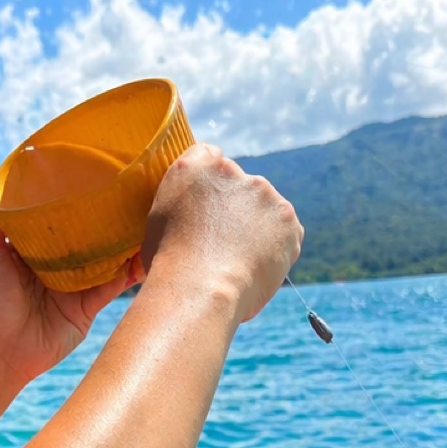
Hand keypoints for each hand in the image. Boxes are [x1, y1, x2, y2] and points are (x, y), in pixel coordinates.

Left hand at [0, 170, 139, 385]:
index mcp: (29, 243)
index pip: (55, 210)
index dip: (73, 191)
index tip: (95, 165)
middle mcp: (53, 261)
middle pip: (86, 231)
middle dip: (107, 212)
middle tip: (133, 183)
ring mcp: (74, 284)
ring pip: (106, 255)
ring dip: (127, 237)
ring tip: (151, 210)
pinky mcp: (88, 306)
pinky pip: (114, 284)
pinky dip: (133, 269)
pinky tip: (151, 249)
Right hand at [141, 145, 302, 321]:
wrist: (200, 289)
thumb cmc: (169, 264)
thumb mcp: (160, 218)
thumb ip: (183, 200)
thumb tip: (196, 211)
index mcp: (197, 164)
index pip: (209, 158)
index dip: (210, 188)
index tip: (207, 213)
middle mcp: (233, 170)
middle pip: (240, 186)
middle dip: (236, 210)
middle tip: (222, 246)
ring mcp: (263, 192)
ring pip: (265, 208)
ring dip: (258, 228)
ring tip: (238, 262)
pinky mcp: (286, 218)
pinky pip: (285, 231)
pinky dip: (277, 247)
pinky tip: (256, 266)